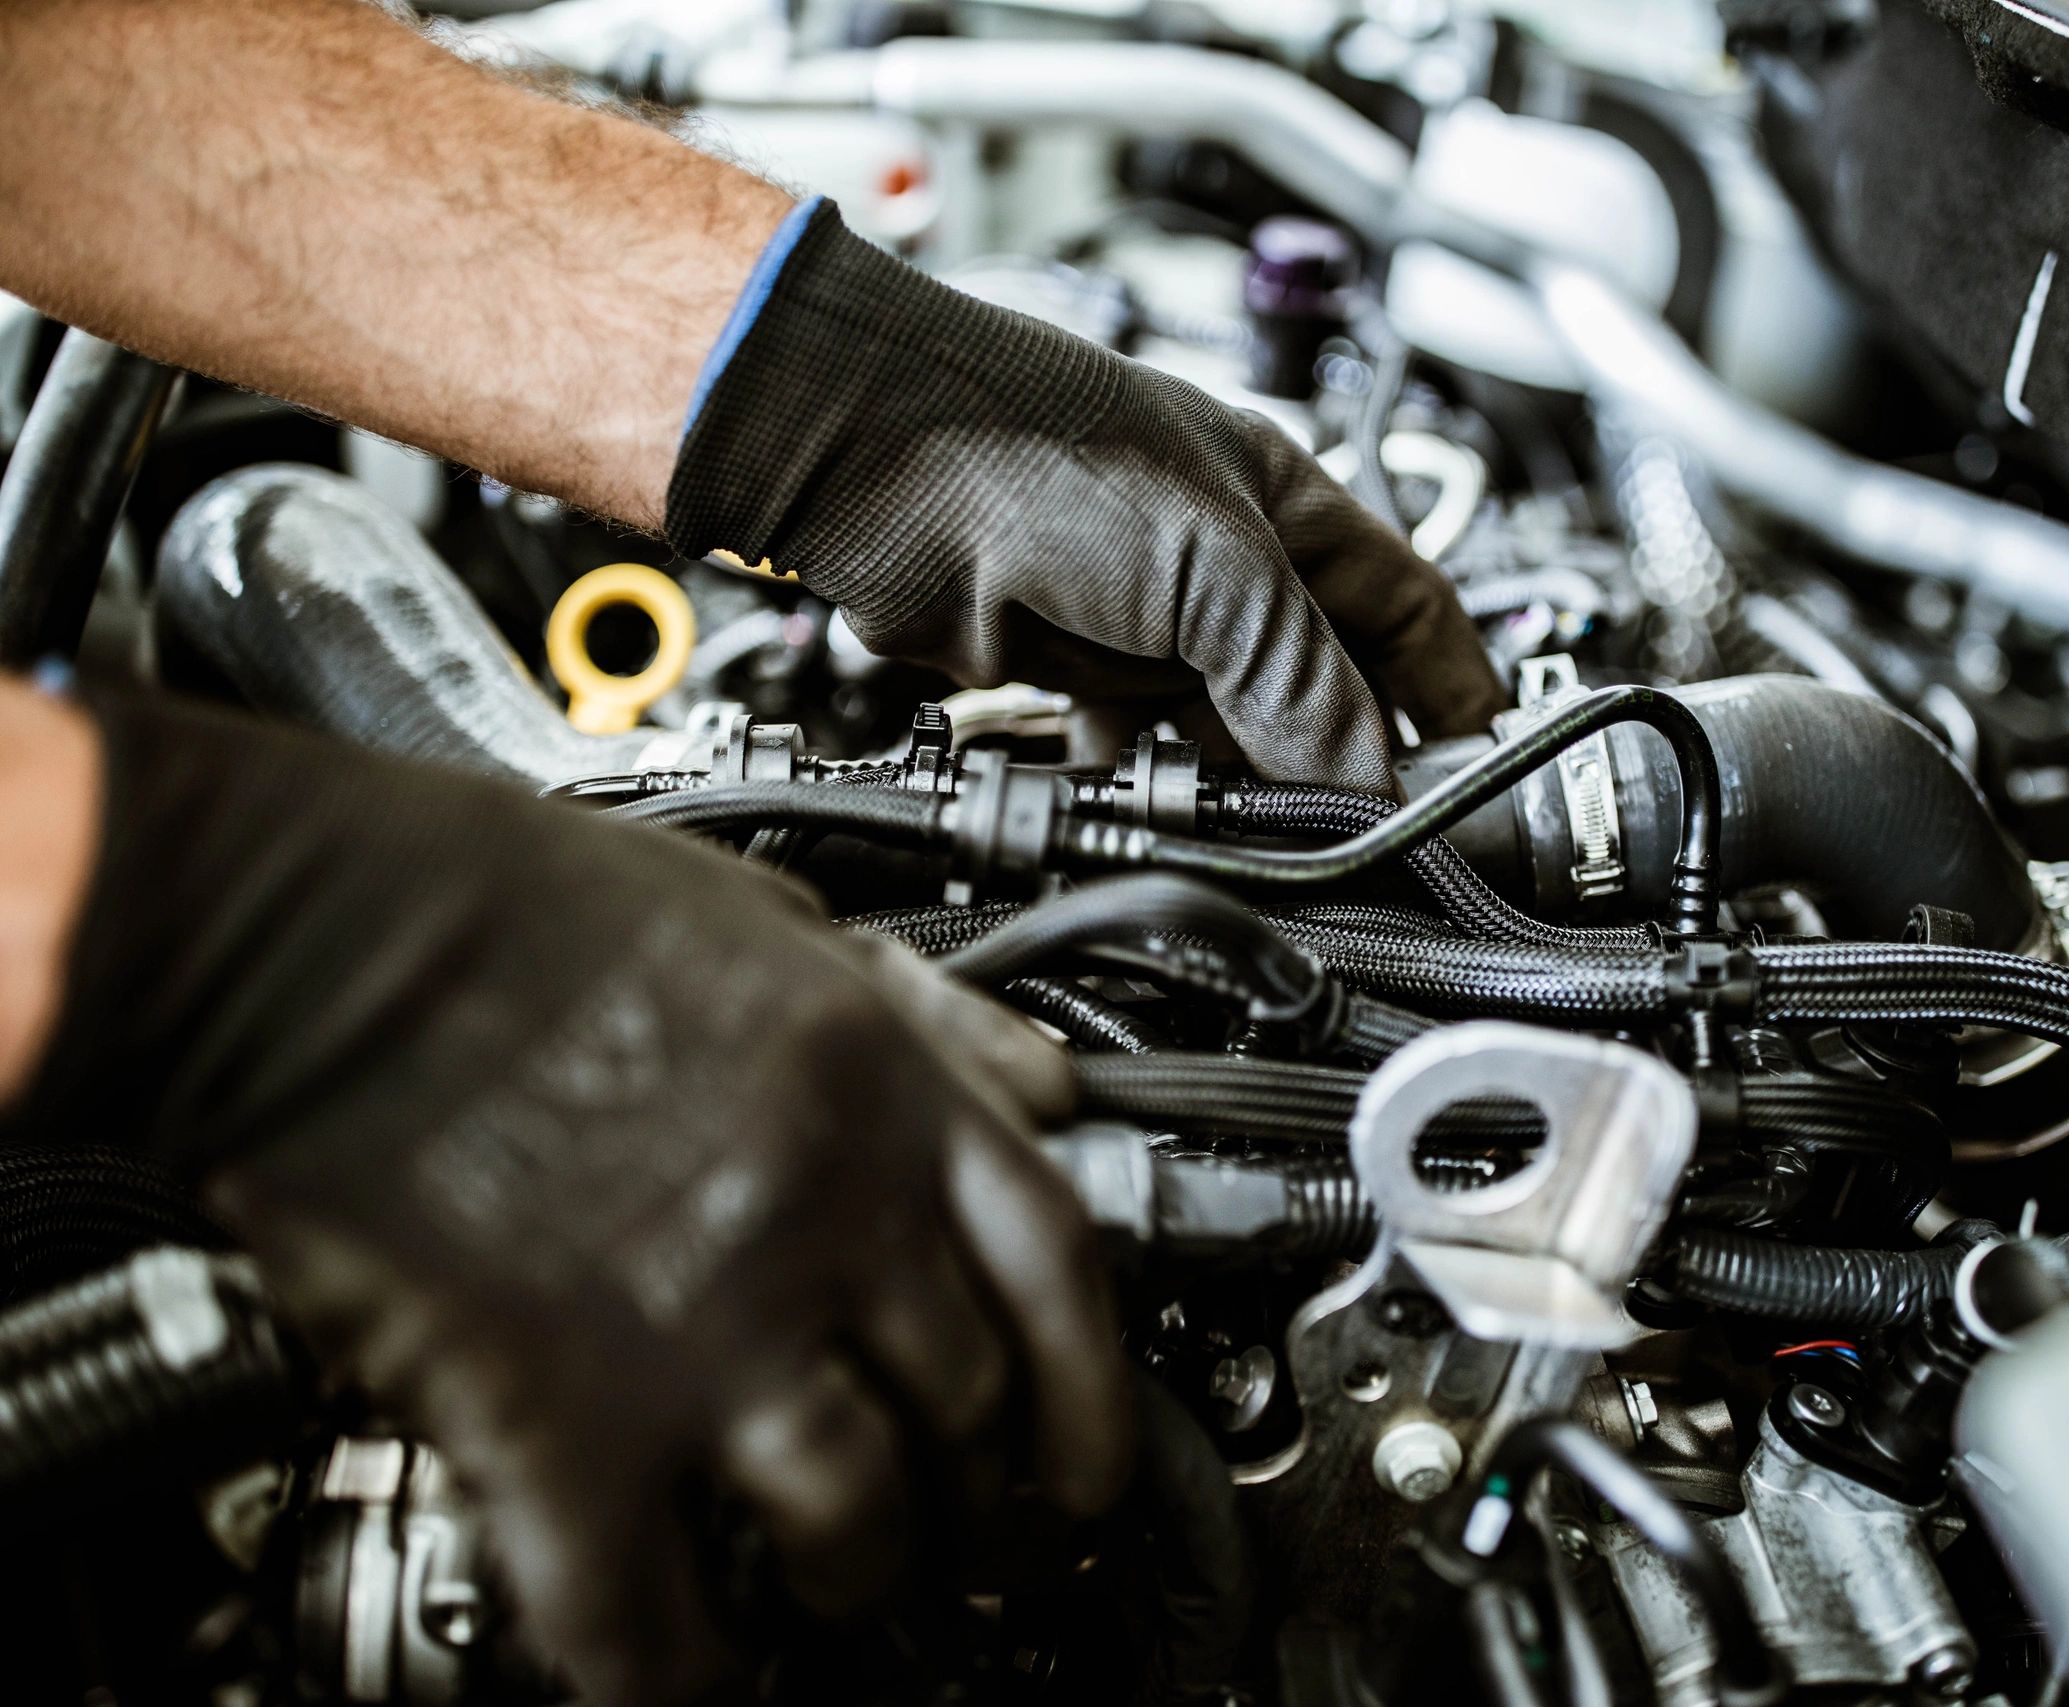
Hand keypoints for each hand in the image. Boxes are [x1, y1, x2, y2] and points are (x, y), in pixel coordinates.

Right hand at [4, 694, 1129, 1702]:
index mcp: (881, 1096)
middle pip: (969, 1408)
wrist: (323, 926)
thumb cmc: (527, 908)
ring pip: (852, 1519)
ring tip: (835, 1584)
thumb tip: (1041, 1084)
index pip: (1058, 1276)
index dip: (1092, 1397)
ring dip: (854, 1575)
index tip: (1085, 1465)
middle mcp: (820, 1215)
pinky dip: (676, 1672)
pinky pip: (645, 1606)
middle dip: (978, 1491)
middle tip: (964, 1525)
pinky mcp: (554, 1414)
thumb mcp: (780, 918)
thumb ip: (927, 1013)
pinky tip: (689, 1674)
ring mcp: (698, 1323)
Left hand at [666, 202, 1507, 793]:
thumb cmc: (1034, 447)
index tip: (1483, 776)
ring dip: (1250, 797)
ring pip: (1229, 737)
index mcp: (1287, 512)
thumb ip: (1303, 682)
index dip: (1455, 696)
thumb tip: (1363, 784)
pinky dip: (1157, 798)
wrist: (866, 460)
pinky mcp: (1068, 671)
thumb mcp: (1218, 569)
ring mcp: (1146, 622)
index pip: (1410, 614)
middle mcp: (1224, 567)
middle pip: (1320, 693)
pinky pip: (1138, 758)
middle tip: (1371, 846)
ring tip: (1275, 854)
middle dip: (1346, 770)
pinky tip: (1170, 828)